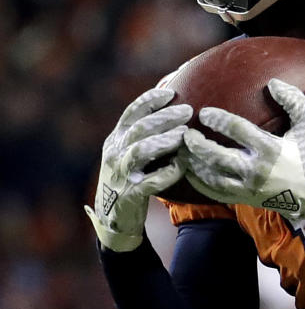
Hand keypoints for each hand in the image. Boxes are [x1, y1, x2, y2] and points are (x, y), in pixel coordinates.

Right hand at [84, 87, 191, 251]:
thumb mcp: (129, 152)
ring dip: (165, 140)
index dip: (150, 100)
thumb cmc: (130, 177)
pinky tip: (182, 165)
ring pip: (141, 151)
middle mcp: (115, 153)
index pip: (131, 113)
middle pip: (139, 128)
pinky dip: (169, 172)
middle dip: (165, 117)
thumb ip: (144, 134)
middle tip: (188, 111)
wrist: (113, 216)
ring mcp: (121, 174)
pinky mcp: (131, 195)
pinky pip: (151, 181)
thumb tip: (171, 108)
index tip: (171, 93)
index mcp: (116, 140)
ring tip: (185, 134)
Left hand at [180, 78, 304, 221]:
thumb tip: (272, 82)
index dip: (217, 119)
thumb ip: (293, 99)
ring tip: (181, 151)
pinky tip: (191, 172)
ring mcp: (250, 188)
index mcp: (271, 149)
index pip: (236, 130)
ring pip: (212, 177)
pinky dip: (200, 183)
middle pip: (216, 156)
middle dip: (196, 144)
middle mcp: (257, 170)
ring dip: (193, 164)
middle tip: (185, 132)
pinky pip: (217, 193)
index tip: (204, 112)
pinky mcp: (247, 199)